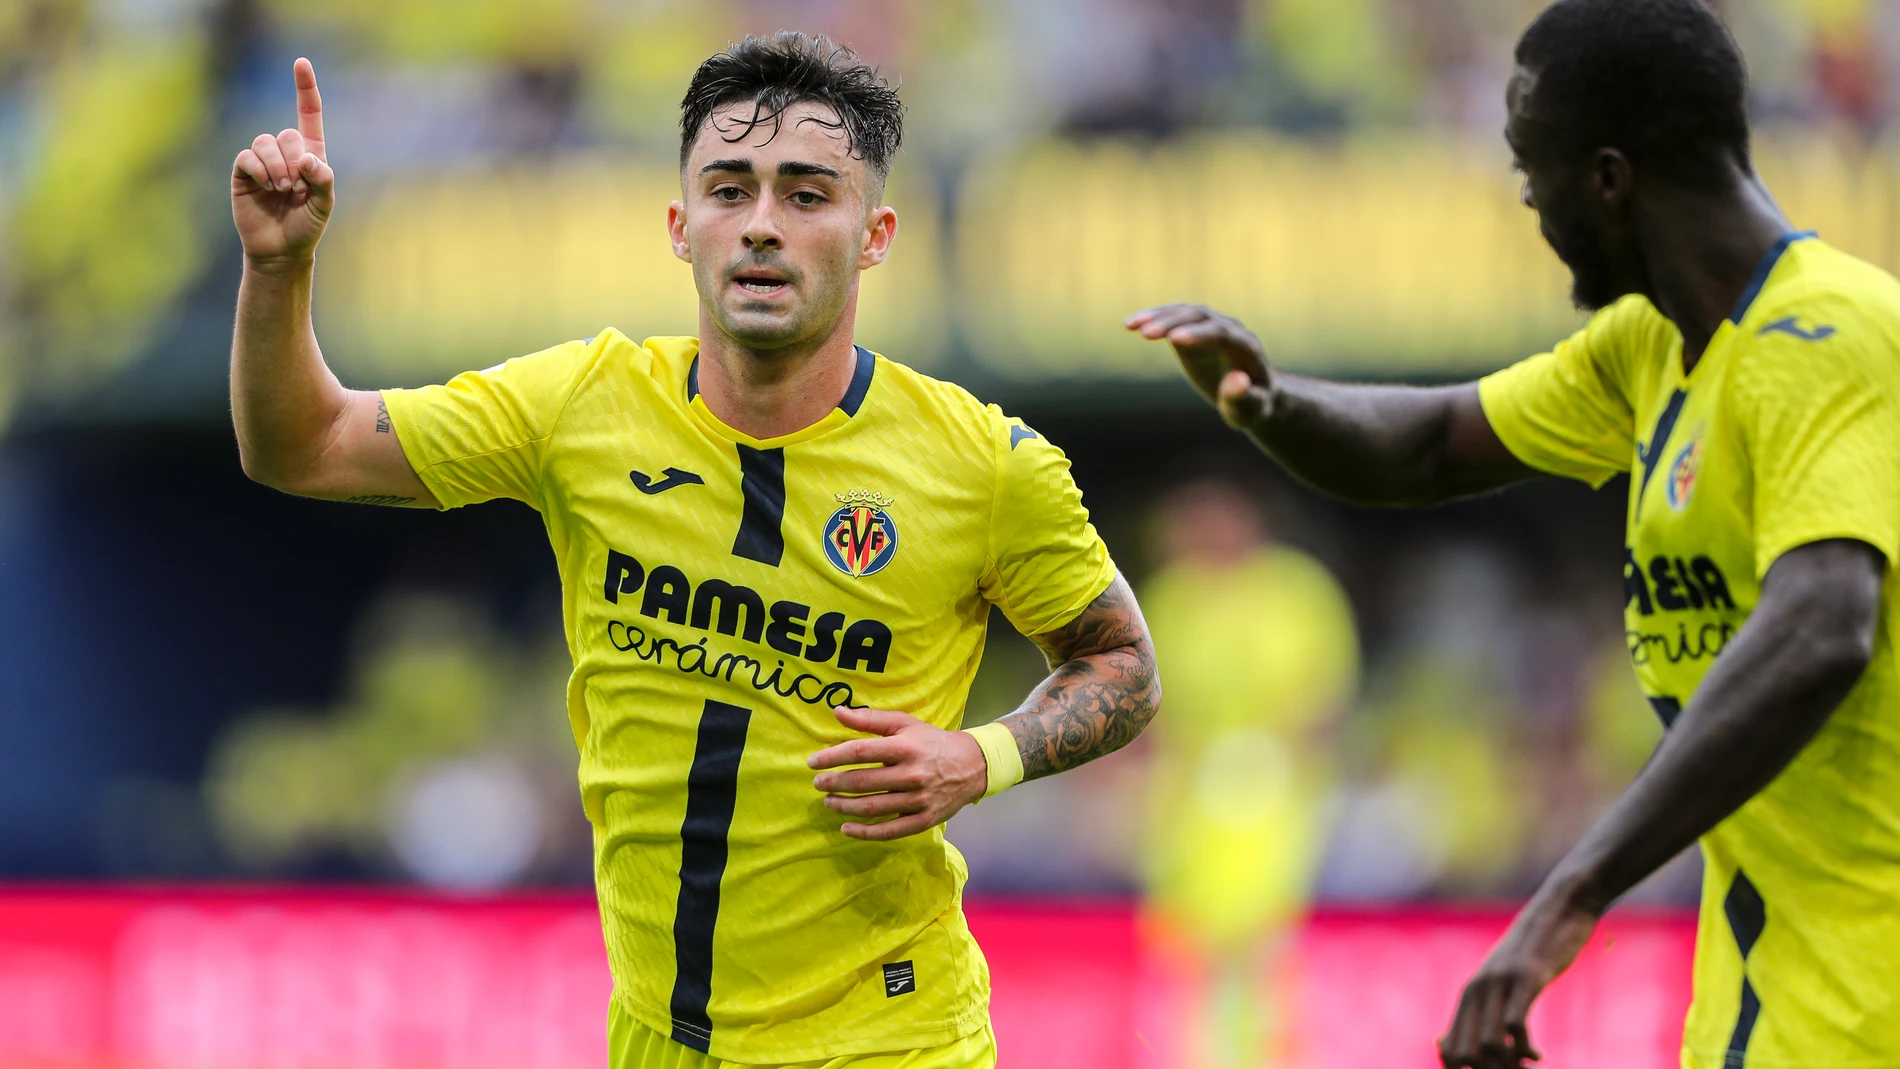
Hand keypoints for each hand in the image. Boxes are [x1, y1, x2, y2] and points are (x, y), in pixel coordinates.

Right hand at [232, 58, 334, 266]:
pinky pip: (247, 156)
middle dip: (294, 161)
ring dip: (277, 166)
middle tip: (296, 187)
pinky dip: (259, 169)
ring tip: (282, 189)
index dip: (305, 88)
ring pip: (266, 142)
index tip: (301, 62)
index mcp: (310, 155)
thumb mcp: (324, 205)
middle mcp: (285, 154)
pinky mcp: (243, 172)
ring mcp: (262, 161)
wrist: (280, 250)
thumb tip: (308, 159)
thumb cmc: (306, 227)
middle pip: (288, 135)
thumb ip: (323, 180)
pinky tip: (265, 185)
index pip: (308, 115)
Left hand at [807, 706, 988, 840]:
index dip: (832, 757)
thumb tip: (837, 712)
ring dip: (844, 807)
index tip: (813, 763)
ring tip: (828, 802)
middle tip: (817, 784)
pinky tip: (846, 828)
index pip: (860, 752)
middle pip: (862, 782)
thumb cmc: (931, 742)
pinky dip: (865, 832)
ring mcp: (918, 799)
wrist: (971, 765)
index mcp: (905, 747)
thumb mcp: (904, 724)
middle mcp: (911, 774)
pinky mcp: (924, 820)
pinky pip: (890, 830)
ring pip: (872, 807)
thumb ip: (870, 719)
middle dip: (834, 783)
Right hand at [1125, 303, 1274, 429]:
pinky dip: (1153, 318)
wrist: (1251, 394)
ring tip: (1131, 325)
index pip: (1222, 334)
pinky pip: (1174, 318)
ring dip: (1159, 316)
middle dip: (1174, 323)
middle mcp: (1230, 329)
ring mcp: (1212, 326)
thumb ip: (1244, 397)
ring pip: (1185, 312)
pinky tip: (1129, 324)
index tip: (1173, 340)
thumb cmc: (1251, 405)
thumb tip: (1237, 380)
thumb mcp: (1250, 409)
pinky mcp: (1195, 329)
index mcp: (1246, 348)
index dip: (1199, 335)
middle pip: (1201, 317)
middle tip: (1146, 334)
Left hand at [1438, 893, 1597, 1068]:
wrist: (1559, 909)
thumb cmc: (1534, 952)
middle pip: (1465, 1054)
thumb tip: (1452, 1040)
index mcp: (1469, 994)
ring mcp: (1501, 983)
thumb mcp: (1503, 978)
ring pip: (1489, 1045)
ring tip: (1525, 1067)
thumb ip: (1482, 1005)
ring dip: (1509, 1068)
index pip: (1448, 1051)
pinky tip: (1536, 1055)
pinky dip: (1525, 1051)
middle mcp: (1477, 989)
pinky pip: (1516, 1027)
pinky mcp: (1527, 979)